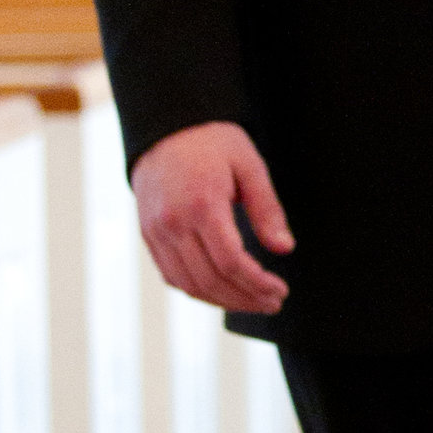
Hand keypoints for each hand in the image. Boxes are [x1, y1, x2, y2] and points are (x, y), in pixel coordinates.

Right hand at [132, 120, 294, 313]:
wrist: (164, 128)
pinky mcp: (149, 235)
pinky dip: (198, 290)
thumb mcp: (249, 165)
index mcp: (202, 203)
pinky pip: (172, 275)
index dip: (258, 284)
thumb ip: (267, 209)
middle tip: (273, 303)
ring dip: (223, 302)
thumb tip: (284, 249)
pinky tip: (223, 292)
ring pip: (189, 284)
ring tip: (252, 303)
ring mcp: (156, 231)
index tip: (280, 291)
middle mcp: (173, 222)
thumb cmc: (212, 142)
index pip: (231, 262)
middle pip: (210, 279)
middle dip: (245, 299)